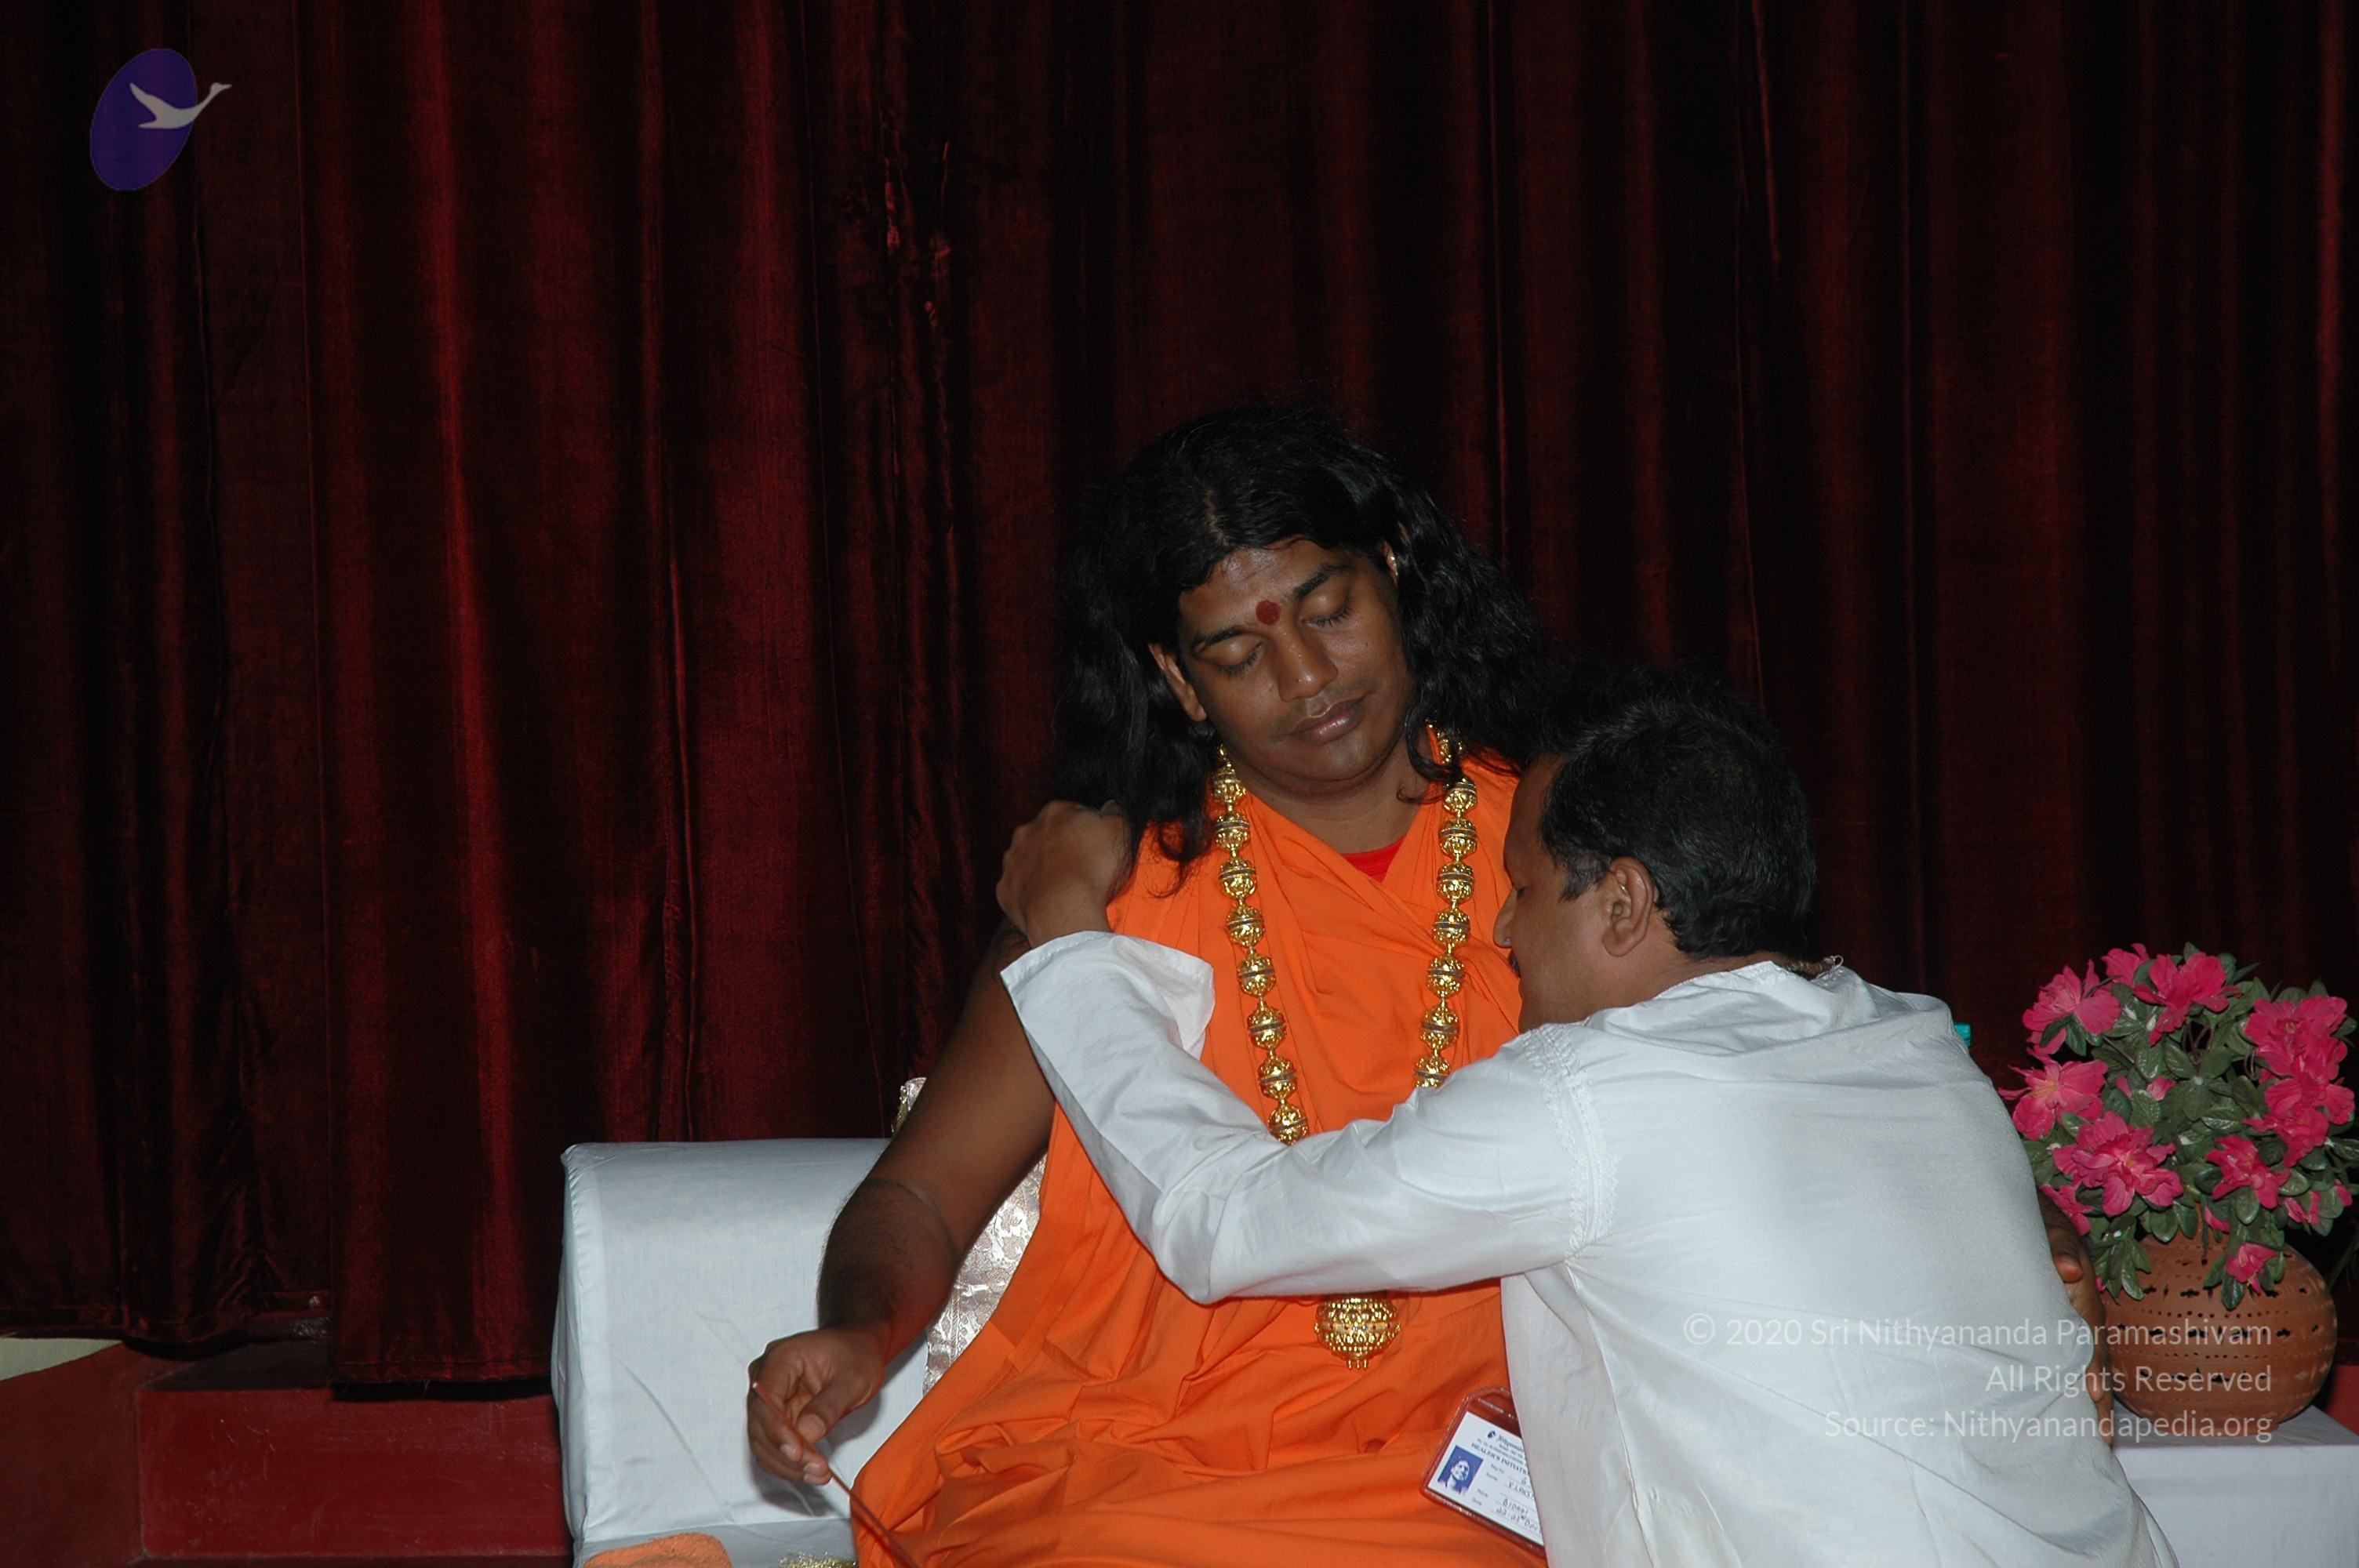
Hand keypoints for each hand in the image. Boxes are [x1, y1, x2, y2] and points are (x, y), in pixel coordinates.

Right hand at [747, 1328, 886, 1485]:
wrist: (858, 1350)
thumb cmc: (856, 1355)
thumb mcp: (852, 1379)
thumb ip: (829, 1406)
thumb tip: (807, 1433)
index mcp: (781, 1359)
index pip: (765, 1400)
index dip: (778, 1431)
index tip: (797, 1454)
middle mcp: (765, 1378)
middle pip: (760, 1425)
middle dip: (786, 1454)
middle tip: (817, 1470)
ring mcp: (767, 1399)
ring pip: (763, 1441)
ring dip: (787, 1464)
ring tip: (818, 1474)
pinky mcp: (775, 1417)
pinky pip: (772, 1446)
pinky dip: (788, 1463)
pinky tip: (810, 1471)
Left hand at [997, 801, 1132, 943]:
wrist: (1063, 909)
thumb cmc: (1094, 868)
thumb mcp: (1119, 831)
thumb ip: (1113, 813)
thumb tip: (1109, 807)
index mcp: (1055, 812)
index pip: (1073, 813)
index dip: (1087, 829)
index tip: (1097, 846)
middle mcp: (1027, 831)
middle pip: (1047, 834)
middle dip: (1060, 846)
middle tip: (1082, 866)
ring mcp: (1012, 860)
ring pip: (1029, 859)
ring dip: (1043, 868)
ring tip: (1065, 886)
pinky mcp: (1005, 888)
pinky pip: (1020, 887)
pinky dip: (1032, 892)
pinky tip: (1049, 901)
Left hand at [2040, 1195, 2114, 1443]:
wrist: (2022, 1209)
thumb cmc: (2037, 1220)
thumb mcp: (2049, 1227)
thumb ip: (2057, 1246)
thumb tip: (2070, 1272)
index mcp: (2081, 1293)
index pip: (2091, 1338)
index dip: (2093, 1368)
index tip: (2095, 1397)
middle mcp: (2081, 1310)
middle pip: (2093, 1359)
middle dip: (2097, 1398)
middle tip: (2101, 1438)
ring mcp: (2069, 1317)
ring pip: (2083, 1361)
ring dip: (2087, 1396)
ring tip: (2091, 1436)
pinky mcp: (2054, 1319)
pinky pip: (2066, 1353)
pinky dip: (2070, 1379)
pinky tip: (2064, 1406)